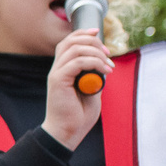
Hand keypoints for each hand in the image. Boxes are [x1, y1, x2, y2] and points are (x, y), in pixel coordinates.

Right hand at [43, 34, 111, 150]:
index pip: (68, 42)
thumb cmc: (78, 115)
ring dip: (96, 53)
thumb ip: (94, 76)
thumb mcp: (91, 90)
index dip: (83, 34)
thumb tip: (103, 64)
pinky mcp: (58, 81)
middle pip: (71, 41)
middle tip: (108, 54)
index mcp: (63, 70)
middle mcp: (57, 69)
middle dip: (93, 41)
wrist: (67, 132)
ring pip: (75, 49)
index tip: (98, 33)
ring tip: (108, 66)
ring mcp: (56, 74)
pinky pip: (77, 62)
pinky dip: (94, 63)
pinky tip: (105, 72)